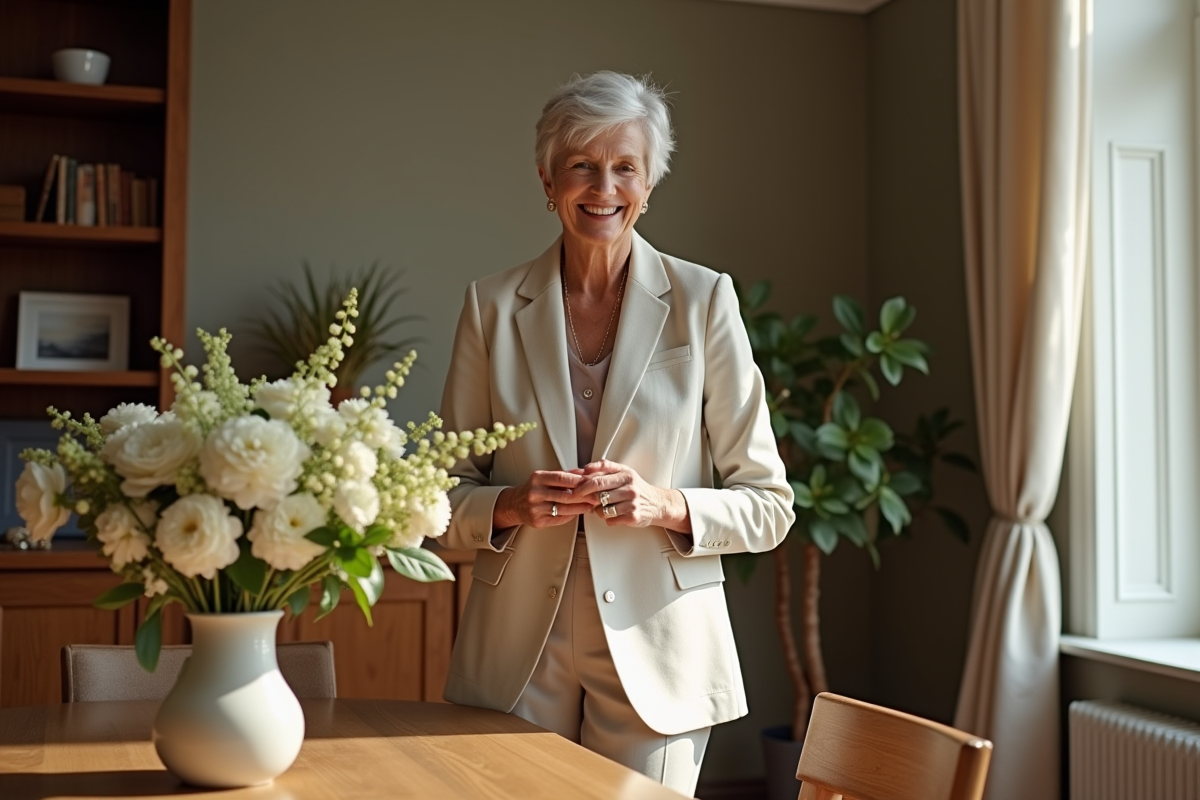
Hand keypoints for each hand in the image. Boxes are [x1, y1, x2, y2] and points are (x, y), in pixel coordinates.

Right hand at [493, 469, 597, 528]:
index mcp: (538, 478)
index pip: (561, 478)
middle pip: (565, 495)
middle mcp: (535, 493)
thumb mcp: (545, 477)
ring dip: (581, 507)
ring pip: (564, 509)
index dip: (578, 481)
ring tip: (591, 505)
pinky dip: (571, 515)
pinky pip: (560, 518)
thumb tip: (584, 472)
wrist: (515, 504)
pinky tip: (579, 511)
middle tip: (596, 495)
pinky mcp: (538, 521)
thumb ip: (564, 475)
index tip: (591, 481)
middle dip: (584, 496)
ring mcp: (536, 509)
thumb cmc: (533, 489)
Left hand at [573, 460, 689, 530]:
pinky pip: (610, 520)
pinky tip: (612, 514)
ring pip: (602, 509)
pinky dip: (607, 518)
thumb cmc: (636, 487)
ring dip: (597, 510)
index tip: (574, 488)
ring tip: (603, 506)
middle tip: (580, 498)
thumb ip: (604, 468)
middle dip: (586, 497)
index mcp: (625, 474)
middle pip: (598, 493)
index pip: (598, 478)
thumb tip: (582, 469)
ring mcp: (632, 503)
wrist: (658, 503)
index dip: (583, 484)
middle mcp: (630, 488)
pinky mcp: (633, 517)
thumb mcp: (623, 472)